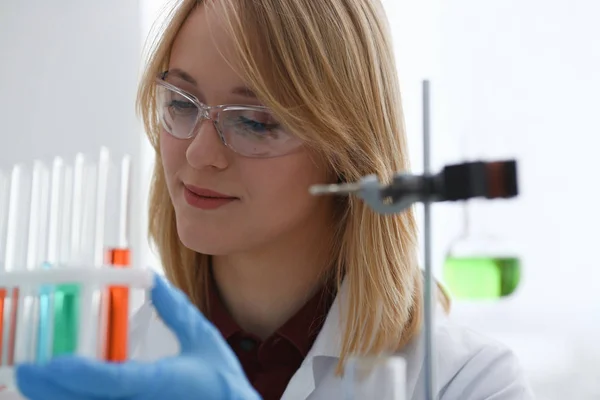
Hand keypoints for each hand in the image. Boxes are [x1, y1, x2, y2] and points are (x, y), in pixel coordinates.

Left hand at [15, 274, 261, 399]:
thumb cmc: (222, 383)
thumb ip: (176, 310)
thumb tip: (153, 280)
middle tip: (28, 372)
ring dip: (62, 397)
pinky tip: (67, 391)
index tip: (50, 364)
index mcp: (161, 383)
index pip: (112, 380)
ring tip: (38, 381)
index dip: (78, 373)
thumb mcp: (202, 340)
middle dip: (53, 389)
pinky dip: (80, 399)